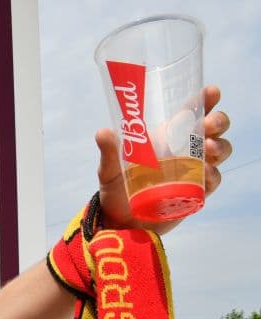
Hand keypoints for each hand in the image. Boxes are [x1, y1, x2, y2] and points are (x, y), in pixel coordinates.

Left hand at [98, 84, 231, 234]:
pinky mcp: (196, 191)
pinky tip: (205, 174)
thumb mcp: (109, 170)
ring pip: (219, 151)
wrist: (120, 223)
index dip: (205, 100)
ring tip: (208, 149)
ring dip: (220, 147)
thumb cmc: (116, 190)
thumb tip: (102, 133)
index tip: (212, 92)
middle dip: (218, 122)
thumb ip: (109, 152)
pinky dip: (213, 175)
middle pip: (213, 128)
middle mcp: (183, 150)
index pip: (191, 113)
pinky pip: (213, 180)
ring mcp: (193, 170)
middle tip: (209, 125)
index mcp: (166, 137)